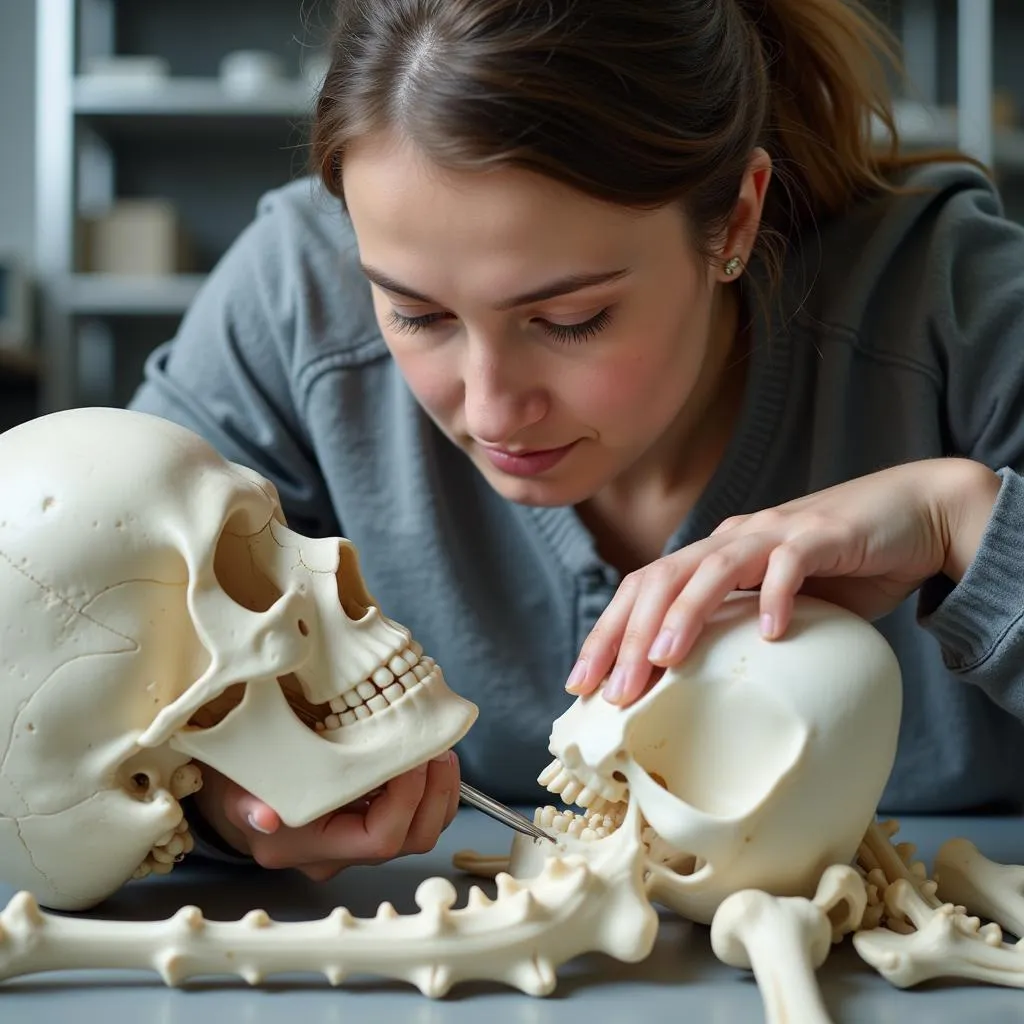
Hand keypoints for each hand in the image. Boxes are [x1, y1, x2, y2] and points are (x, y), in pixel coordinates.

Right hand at [192, 751, 460, 880]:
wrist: (231, 797)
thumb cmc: (236, 784)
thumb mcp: (235, 786)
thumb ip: (246, 803)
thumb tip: (263, 817)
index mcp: (309, 846)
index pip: (379, 839)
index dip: (407, 799)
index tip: (412, 757)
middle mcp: (337, 855)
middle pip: (409, 841)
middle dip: (434, 794)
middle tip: (436, 749)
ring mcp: (355, 845)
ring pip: (419, 833)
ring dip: (440, 791)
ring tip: (439, 749)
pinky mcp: (366, 827)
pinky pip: (414, 820)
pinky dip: (430, 790)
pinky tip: (428, 758)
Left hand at [566, 458, 1000, 706]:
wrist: (911, 516)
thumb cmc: (839, 570)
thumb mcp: (775, 607)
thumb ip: (738, 633)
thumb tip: (696, 694)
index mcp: (711, 557)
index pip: (642, 591)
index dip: (607, 634)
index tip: (582, 685)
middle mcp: (731, 540)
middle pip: (661, 580)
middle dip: (629, 636)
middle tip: (613, 692)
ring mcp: (774, 533)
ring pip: (713, 567)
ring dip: (684, 615)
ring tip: (663, 661)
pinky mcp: (822, 536)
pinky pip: (791, 563)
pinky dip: (776, 595)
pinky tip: (769, 633)